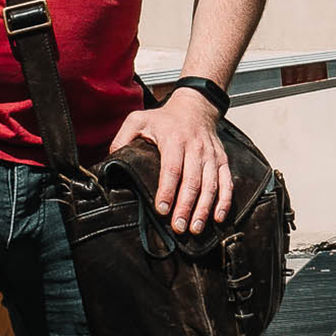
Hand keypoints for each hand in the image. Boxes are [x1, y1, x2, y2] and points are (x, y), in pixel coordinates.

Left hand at [111, 88, 231, 234]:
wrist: (195, 107)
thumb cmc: (164, 118)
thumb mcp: (138, 120)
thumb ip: (123, 138)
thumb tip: (110, 161)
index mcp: (174, 139)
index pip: (172, 168)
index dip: (167, 190)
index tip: (161, 210)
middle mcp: (195, 147)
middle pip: (192, 181)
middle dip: (185, 207)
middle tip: (178, 228)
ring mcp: (210, 155)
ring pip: (210, 185)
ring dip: (203, 209)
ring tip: (194, 228)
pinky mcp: (221, 160)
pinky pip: (226, 182)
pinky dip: (224, 201)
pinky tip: (218, 218)